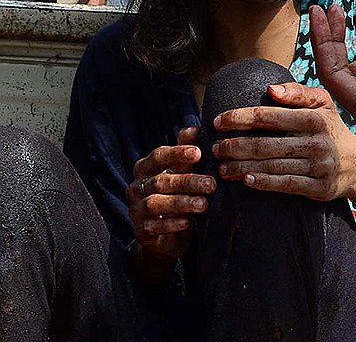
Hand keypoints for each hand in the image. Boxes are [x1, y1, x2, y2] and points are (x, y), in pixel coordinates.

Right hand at [127, 127, 214, 260]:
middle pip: (161, 181)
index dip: (177, 153)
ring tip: (204, 204)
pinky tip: (187, 222)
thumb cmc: (175, 195)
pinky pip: (152, 226)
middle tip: (212, 184)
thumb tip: (195, 128)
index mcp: (145, 168)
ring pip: (155, 203)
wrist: (166, 235)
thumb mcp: (180, 173)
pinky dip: (170, 223)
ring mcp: (135, 209)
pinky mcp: (140, 231)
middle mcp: (137, 187)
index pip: (158, 156)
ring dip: (181, 202)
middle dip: (188, 181)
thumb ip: (185, 153)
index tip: (198, 152)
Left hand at [212, 84, 355, 202]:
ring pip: (271, 166)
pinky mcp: (318, 187)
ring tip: (222, 167)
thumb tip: (271, 90)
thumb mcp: (323, 103)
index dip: (238, 118)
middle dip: (234, 146)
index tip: (217, 122)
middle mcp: (316, 142)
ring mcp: (318, 166)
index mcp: (314, 118)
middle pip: (264, 144)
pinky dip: (263, 183)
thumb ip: (297, 92)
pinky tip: (245, 180)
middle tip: (214, 149)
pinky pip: (285, 185)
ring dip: (241, 166)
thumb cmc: (331, 129)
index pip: (267, 116)